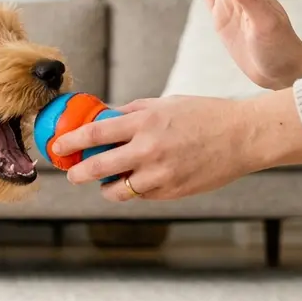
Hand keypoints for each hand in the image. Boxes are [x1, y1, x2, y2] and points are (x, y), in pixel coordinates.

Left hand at [51, 92, 301, 201]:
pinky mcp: (172, 192)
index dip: (71, 141)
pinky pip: (141, 195)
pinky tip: (134, 182)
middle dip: (78, 173)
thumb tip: (103, 117)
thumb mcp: (165, 105)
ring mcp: (160, 175)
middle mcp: (149, 150)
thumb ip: (132, 113)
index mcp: (145, 123)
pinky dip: (132, 190)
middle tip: (72, 173)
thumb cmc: (205, 115)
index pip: (96, 133)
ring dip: (105, 187)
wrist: (244, 136)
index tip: (57, 146)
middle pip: (99, 167)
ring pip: (117, 190)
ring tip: (104, 181)